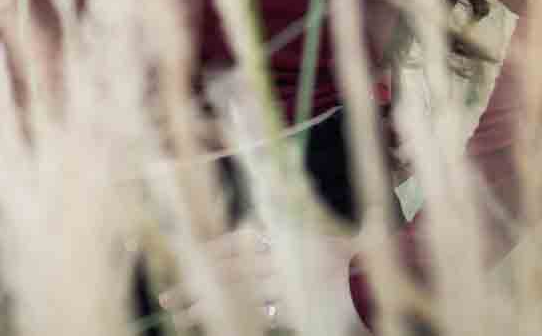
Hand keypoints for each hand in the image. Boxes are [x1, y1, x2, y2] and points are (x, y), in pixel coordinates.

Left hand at [157, 222, 364, 332]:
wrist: (374, 276)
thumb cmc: (340, 255)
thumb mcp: (304, 235)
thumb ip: (276, 233)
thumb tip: (248, 217)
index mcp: (278, 239)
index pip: (233, 246)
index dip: (205, 257)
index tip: (184, 265)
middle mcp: (279, 261)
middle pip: (228, 273)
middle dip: (196, 285)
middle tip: (167, 297)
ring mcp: (287, 285)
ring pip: (239, 296)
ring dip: (210, 308)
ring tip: (182, 316)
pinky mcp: (298, 309)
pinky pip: (263, 315)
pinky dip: (242, 318)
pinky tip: (221, 324)